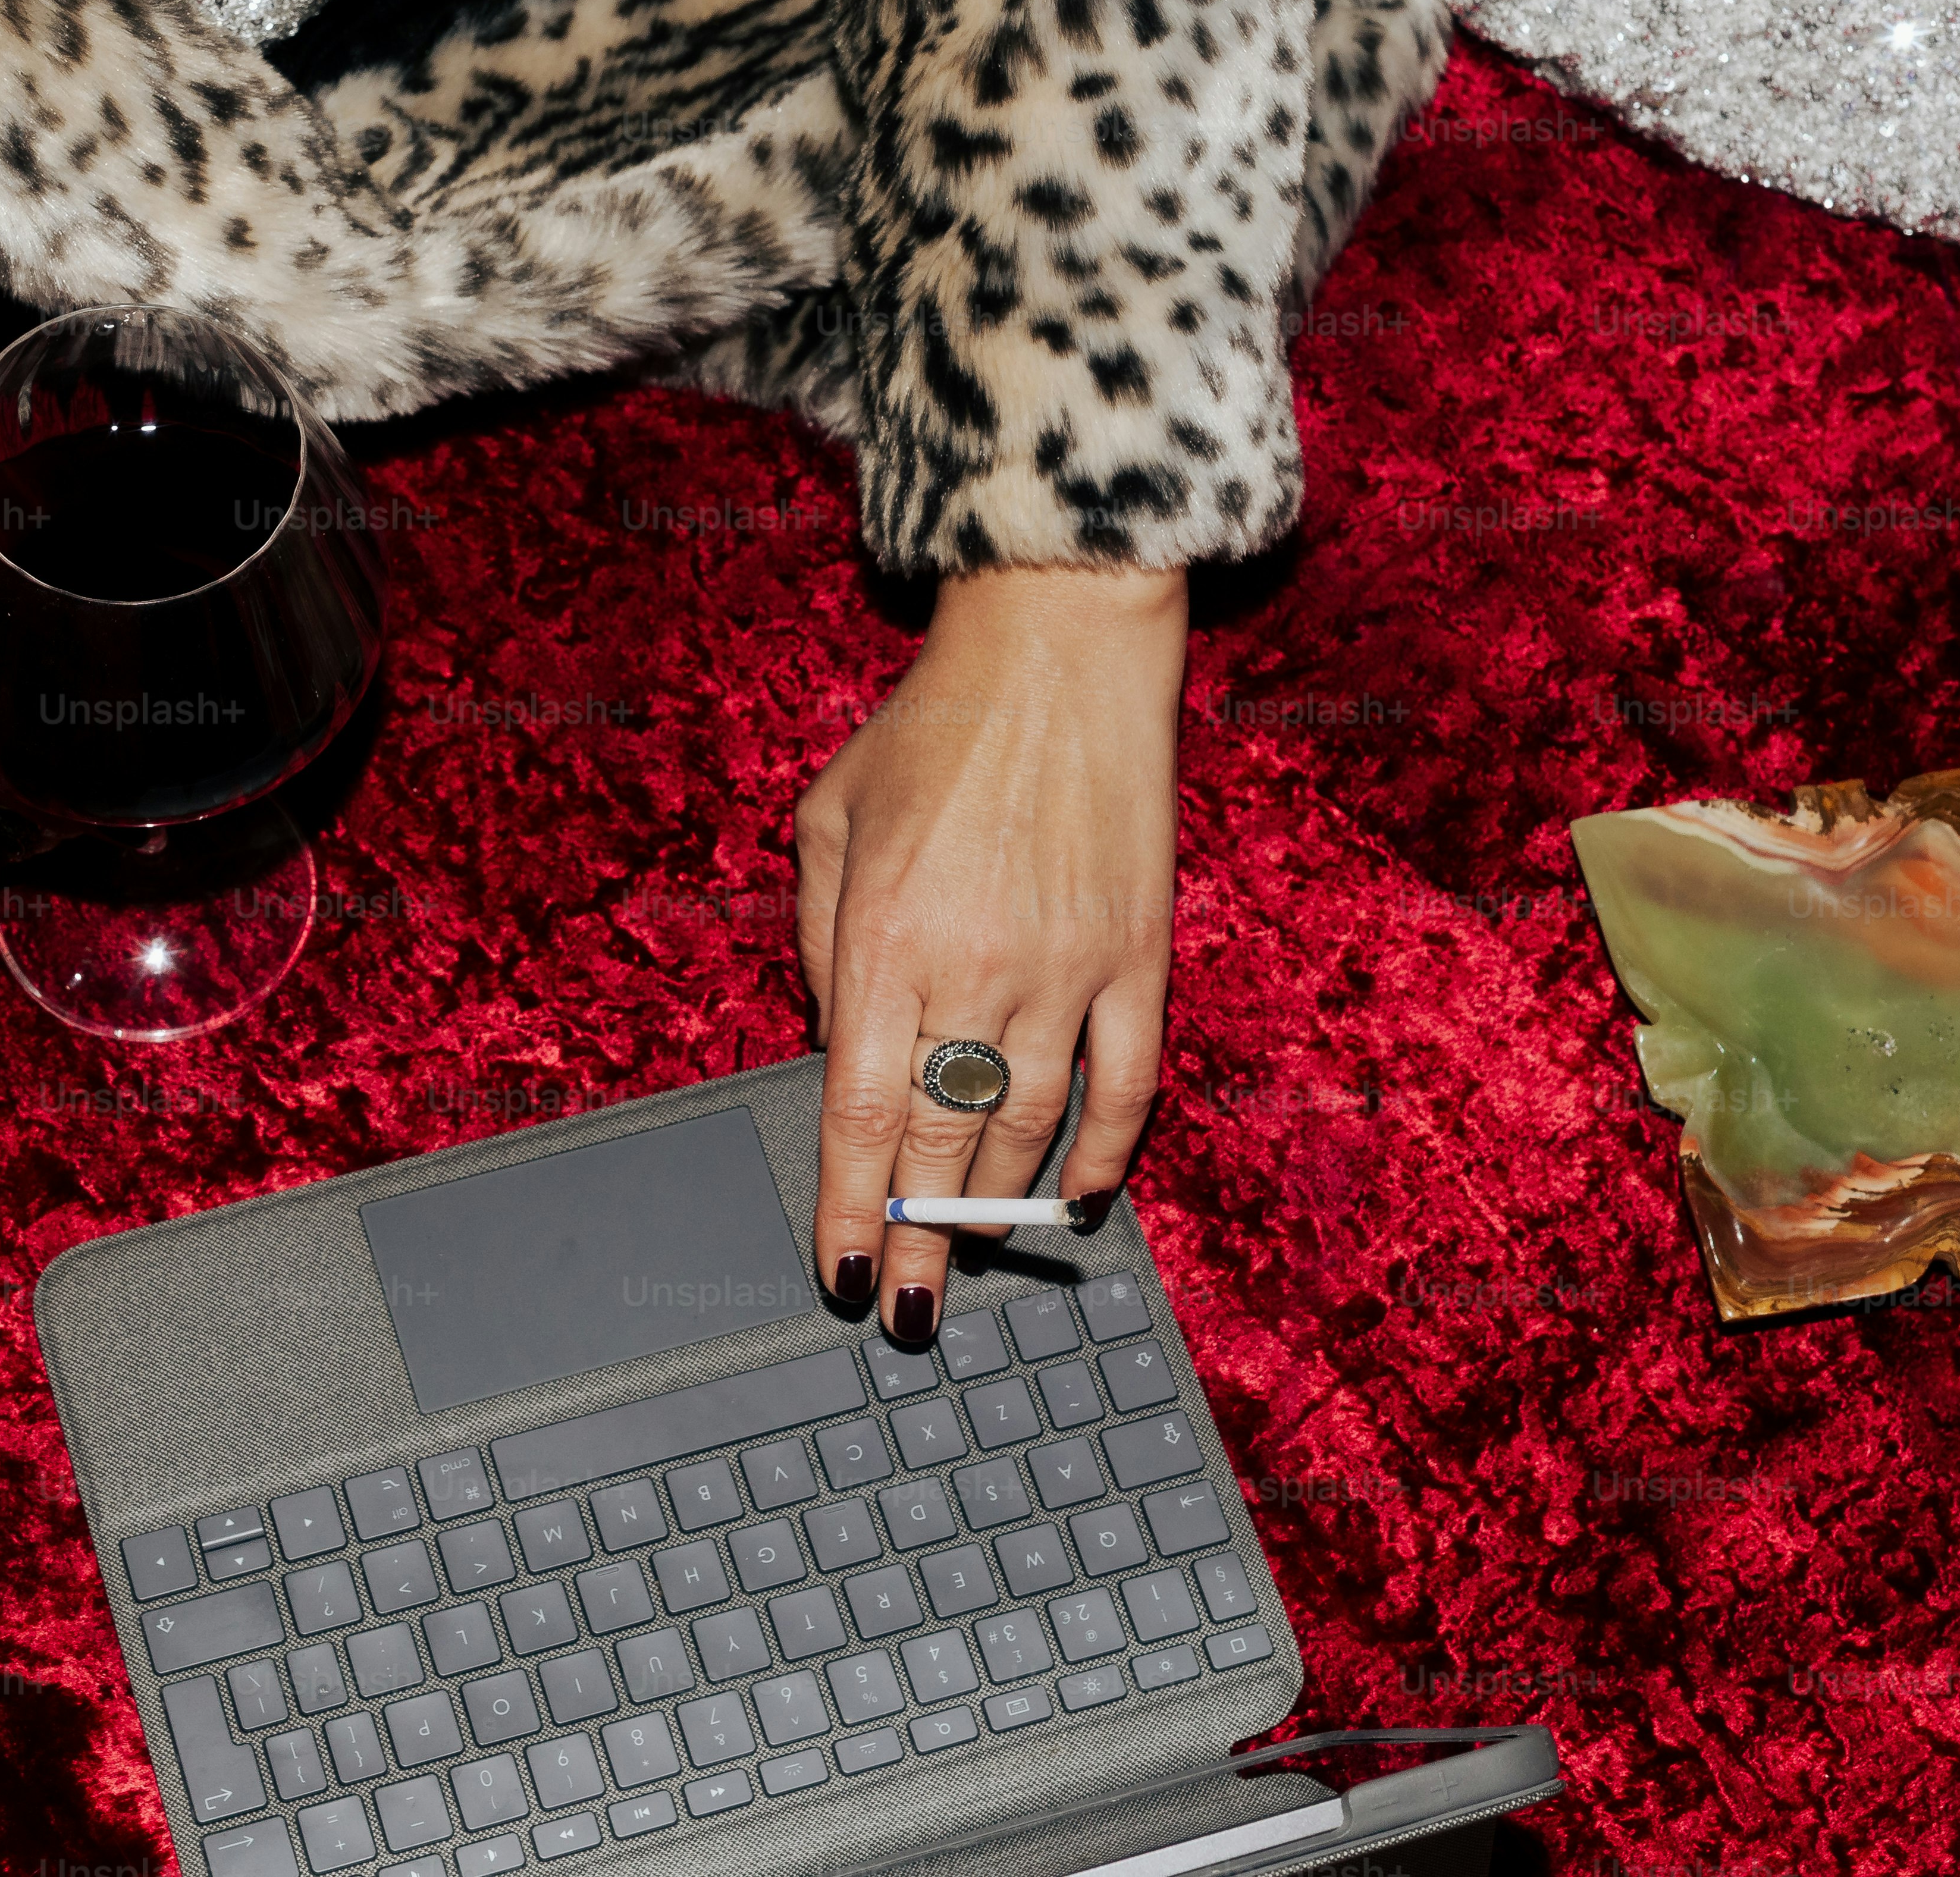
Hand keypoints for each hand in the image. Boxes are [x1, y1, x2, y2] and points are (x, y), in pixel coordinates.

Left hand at [795, 565, 1186, 1344]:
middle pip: (943, 1142)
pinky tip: (1076, 1197)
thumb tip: (842, 1044)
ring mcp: (1069, 967)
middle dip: (921, 1239)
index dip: (852, 1209)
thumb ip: (820, 939)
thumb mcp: (827, 817)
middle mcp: (977, 968)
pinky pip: (1127, 1084)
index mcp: (886, 937)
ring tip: (974, 1261)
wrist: (1061, 649)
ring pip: (1030, 1126)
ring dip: (999, 1208)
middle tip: (907, 1310)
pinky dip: (1105, 1152)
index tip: (844, 1276)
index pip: (861, 1114)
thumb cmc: (932, 727)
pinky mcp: (1139, 955)